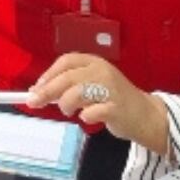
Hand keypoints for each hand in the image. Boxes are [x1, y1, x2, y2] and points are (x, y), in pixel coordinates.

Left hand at [25, 53, 169, 155]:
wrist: (146, 115)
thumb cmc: (113, 99)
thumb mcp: (92, 84)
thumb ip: (69, 85)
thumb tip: (37, 91)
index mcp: (95, 62)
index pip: (66, 61)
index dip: (49, 74)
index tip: (35, 88)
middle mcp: (102, 72)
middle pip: (68, 78)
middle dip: (47, 91)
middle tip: (33, 102)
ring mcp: (111, 90)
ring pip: (76, 93)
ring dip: (65, 104)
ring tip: (68, 111)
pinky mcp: (116, 108)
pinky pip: (91, 112)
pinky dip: (85, 116)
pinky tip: (88, 117)